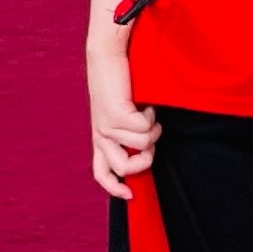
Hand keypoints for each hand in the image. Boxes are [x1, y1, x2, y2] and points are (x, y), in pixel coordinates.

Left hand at [85, 20, 157, 198]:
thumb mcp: (122, 112)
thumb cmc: (120, 83)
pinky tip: (144, 102)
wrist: (107, 56)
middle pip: (126, 167)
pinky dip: (151, 115)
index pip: (101, 173)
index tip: (130, 195)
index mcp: (99, 137)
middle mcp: (101, 135)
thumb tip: (147, 152)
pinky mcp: (116, 116)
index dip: (114, 188)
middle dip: (147, 158)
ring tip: (147, 112)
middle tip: (152, 134)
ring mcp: (107, 127)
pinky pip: (146, 128)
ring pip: (143, 146)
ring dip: (153, 129)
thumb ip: (128, 133)